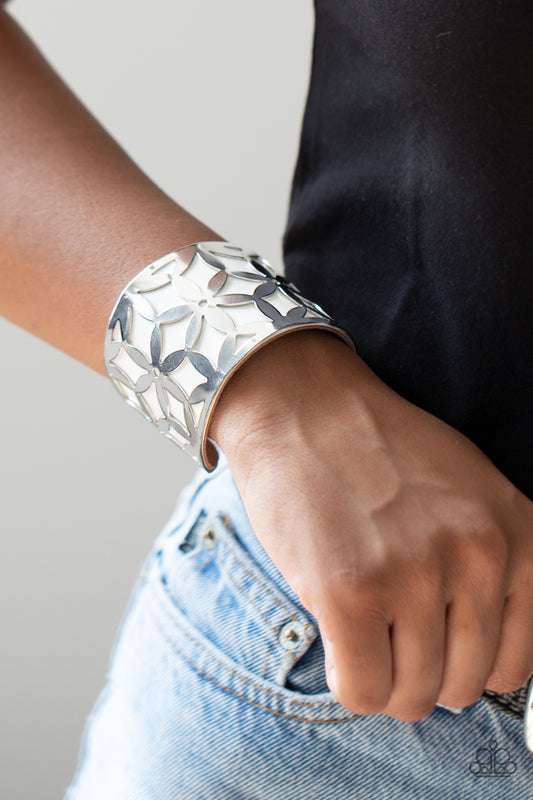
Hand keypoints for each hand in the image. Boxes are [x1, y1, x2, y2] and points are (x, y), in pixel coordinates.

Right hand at [209, 329, 532, 720]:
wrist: (304, 407)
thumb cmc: (378, 450)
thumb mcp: (470, 491)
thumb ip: (490, 566)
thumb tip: (485, 656)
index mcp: (517, 535)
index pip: (517, 665)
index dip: (465, 662)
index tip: (433, 643)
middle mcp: (477, 556)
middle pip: (462, 687)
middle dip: (421, 673)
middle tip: (388, 632)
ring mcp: (414, 573)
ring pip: (411, 699)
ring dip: (382, 678)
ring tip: (361, 628)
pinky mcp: (351, 591)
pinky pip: (362, 692)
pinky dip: (348, 680)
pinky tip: (337, 635)